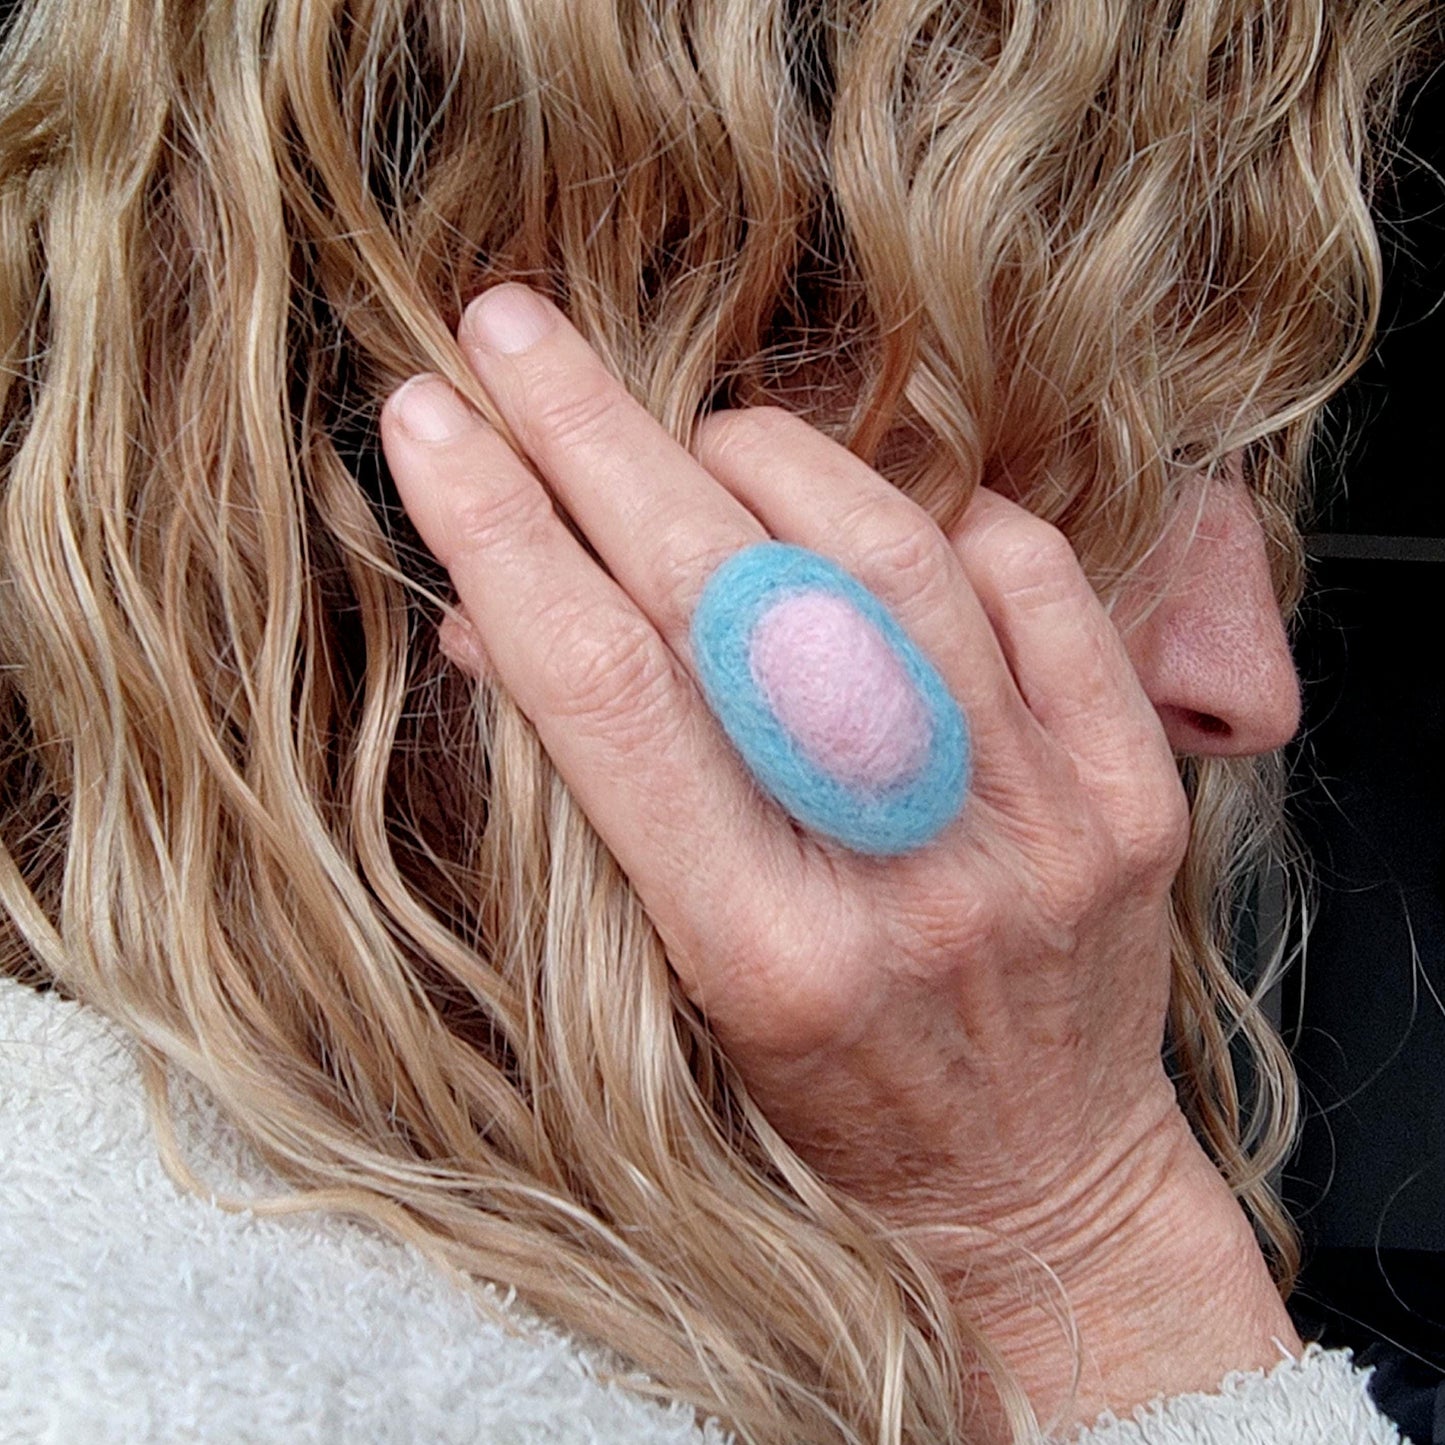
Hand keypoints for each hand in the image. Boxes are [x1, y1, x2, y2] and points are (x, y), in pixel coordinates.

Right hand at [380, 284, 1297, 1428]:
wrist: (1031, 1179)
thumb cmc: (823, 1104)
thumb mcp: (675, 989)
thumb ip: (594, 803)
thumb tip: (497, 620)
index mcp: (760, 950)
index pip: (605, 692)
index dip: (502, 534)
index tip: (429, 426)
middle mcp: (903, 875)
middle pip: (729, 596)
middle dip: (598, 438)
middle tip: (515, 333)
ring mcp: (1034, 821)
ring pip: (885, 557)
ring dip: (761, 457)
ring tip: (688, 432)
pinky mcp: (1126, 789)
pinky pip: (1028, 580)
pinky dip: (927, 510)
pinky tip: (859, 510)